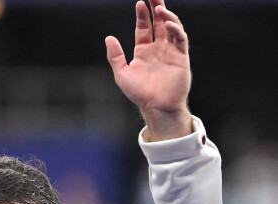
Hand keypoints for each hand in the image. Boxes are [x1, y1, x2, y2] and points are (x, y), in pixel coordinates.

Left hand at [106, 0, 191, 140]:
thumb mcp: (122, 74)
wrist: (155, 106)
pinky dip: (176, 29)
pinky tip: (168, 23)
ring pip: (172, 27)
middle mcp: (158, 48)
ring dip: (167, 16)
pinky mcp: (181, 56)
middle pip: (159, 22)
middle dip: (157, 7)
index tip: (139, 3)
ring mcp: (170, 51)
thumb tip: (108, 38)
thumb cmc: (139, 93)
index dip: (142, 15)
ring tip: (159, 8)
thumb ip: (115, 56)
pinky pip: (180, 38)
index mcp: (144, 51)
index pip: (144, 27)